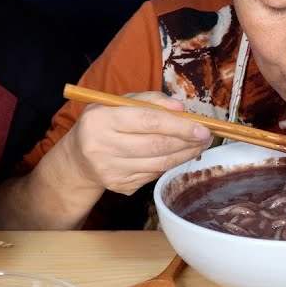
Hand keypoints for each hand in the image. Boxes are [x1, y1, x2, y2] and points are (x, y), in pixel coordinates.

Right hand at [59, 91, 212, 194]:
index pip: (148, 121)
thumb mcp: (119, 103)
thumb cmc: (105, 123)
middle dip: (187, 142)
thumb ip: (150, 100)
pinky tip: (176, 155)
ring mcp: (110, 171)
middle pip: (157, 146)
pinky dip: (169, 164)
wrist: (79, 159)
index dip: (179, 125)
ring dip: (184, 155)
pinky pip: (154, 174)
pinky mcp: (120, 186)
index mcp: (100, 120)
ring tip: (198, 145)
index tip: (203, 127)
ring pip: (159, 164)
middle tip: (206, 137)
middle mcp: (102, 147)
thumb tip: (181, 108)